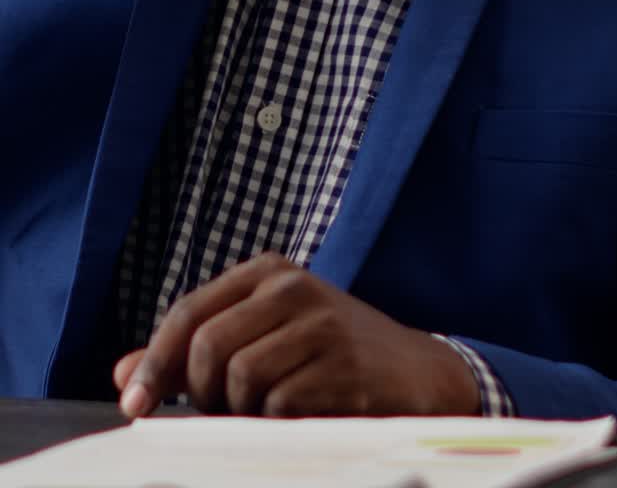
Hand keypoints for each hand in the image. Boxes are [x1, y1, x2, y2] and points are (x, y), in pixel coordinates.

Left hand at [113, 253, 479, 417]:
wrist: (415, 372)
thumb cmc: (327, 354)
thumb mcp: (262, 335)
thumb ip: (193, 352)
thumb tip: (122, 373)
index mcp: (267, 272)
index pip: (189, 311)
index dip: (154, 360)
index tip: (132, 402)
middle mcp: (293, 287)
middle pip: (207, 347)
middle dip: (201, 392)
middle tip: (223, 410)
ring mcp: (321, 323)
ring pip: (240, 379)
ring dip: (243, 411)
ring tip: (269, 408)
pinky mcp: (343, 365)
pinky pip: (278, 406)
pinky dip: (277, 423)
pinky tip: (302, 415)